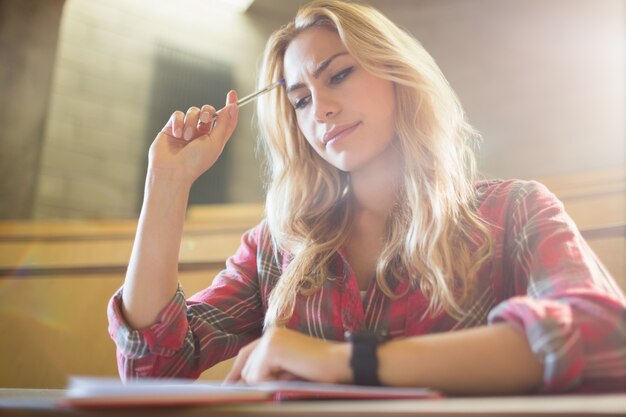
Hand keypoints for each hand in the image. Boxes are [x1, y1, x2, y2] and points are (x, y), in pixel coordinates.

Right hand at [147, 90, 239, 185]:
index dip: (230, 106)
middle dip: (207, 112)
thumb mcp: (215, 142)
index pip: (225, 119)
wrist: (171, 171)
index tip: (232, 93)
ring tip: (185, 137)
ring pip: (192, 111)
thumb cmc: (195, 162)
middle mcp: (201, 133)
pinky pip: (177, 114)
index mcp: (215, 138)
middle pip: (208, 111)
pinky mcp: (171, 128)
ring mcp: (186, 130)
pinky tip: (177, 134)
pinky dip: (178, 122)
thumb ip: (224, 123)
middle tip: (204, 120)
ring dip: (190, 121)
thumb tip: (233, 107)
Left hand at [224, 327, 351, 384]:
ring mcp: (270, 339)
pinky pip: (258, 377)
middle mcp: (269, 334)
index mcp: (274, 335)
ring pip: (252, 374)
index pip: (246, 354)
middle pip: (247, 368)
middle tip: (289, 376)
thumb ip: (268, 371)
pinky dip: (272, 383)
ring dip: (269, 382)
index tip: (226, 387)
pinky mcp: (272, 349)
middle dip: (260, 381)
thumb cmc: (319, 370)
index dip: (236, 372)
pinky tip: (292, 373)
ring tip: (294, 373)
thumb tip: (246, 384)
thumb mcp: (288, 370)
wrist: (340, 363)